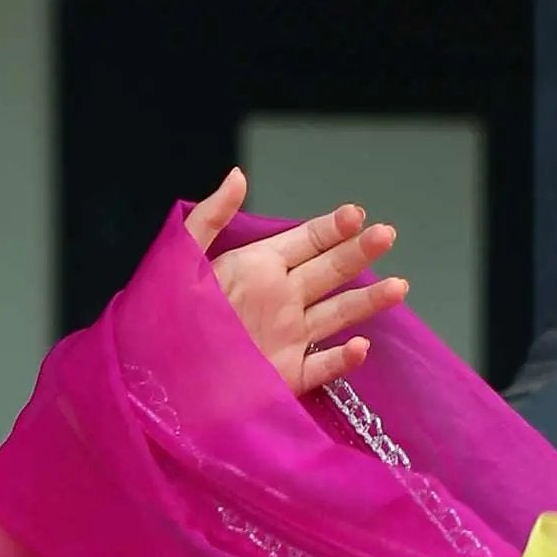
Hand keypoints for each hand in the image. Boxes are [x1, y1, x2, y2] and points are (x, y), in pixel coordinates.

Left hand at [184, 180, 406, 397]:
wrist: (156, 380)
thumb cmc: (166, 318)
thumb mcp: (182, 260)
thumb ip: (210, 218)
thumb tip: (239, 175)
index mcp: (259, 269)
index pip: (306, 242)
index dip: (332, 227)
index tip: (356, 213)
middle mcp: (280, 300)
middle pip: (330, 271)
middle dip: (360, 252)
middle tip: (387, 234)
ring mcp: (288, 338)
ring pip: (338, 315)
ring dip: (368, 301)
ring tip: (399, 286)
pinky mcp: (287, 376)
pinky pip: (323, 367)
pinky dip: (343, 359)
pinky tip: (361, 346)